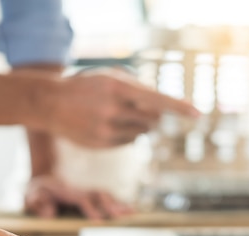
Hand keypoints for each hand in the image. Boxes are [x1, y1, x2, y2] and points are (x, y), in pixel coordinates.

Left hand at [25, 175, 133, 219]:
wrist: (42, 179)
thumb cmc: (37, 191)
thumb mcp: (31, 196)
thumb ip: (38, 203)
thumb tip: (50, 213)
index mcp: (67, 193)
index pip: (81, 200)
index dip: (91, 209)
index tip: (100, 220)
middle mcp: (80, 191)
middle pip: (99, 196)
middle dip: (112, 205)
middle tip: (124, 215)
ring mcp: (87, 192)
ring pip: (106, 196)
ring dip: (119, 204)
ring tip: (132, 213)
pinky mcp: (91, 196)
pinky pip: (107, 198)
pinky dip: (119, 203)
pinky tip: (130, 211)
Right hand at [42, 68, 198, 147]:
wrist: (51, 103)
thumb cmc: (87, 87)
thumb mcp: (110, 77)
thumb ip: (137, 89)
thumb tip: (162, 110)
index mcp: (118, 88)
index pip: (157, 99)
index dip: (179, 106)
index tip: (198, 113)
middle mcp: (113, 110)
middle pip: (153, 120)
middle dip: (154, 117)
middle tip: (141, 110)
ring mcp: (107, 130)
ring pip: (142, 133)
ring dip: (140, 125)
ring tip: (120, 115)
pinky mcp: (102, 145)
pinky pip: (129, 142)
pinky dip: (127, 135)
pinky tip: (109, 125)